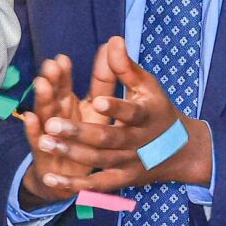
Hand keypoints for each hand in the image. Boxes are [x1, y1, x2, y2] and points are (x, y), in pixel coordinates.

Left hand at [16, 36, 210, 199]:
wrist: (181, 152)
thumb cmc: (157, 110)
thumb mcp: (147, 87)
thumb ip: (126, 67)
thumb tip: (113, 40)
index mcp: (147, 115)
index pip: (132, 112)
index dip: (116, 108)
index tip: (96, 100)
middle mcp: (139, 142)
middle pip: (108, 138)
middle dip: (79, 133)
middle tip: (52, 124)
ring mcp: (130, 163)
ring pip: (98, 161)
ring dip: (71, 153)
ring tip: (44, 142)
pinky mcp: (122, 180)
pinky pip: (97, 185)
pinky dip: (74, 185)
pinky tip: (50, 178)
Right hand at [16, 54, 108, 203]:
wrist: (68, 177)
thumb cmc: (87, 139)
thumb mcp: (98, 109)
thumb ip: (102, 79)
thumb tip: (111, 45)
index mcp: (69, 104)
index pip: (64, 85)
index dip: (63, 74)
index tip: (62, 59)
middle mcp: (55, 116)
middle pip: (52, 96)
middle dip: (52, 81)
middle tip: (51, 66)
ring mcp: (47, 134)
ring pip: (44, 115)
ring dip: (42, 100)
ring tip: (41, 84)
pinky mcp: (44, 154)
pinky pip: (37, 142)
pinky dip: (32, 131)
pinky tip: (29, 119)